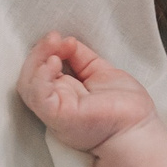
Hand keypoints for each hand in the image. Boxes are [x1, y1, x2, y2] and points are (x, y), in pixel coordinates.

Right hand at [16, 33, 154, 153]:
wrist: (138, 129)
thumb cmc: (125, 106)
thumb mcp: (101, 72)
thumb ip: (82, 58)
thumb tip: (67, 41)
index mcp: (64, 92)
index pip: (43, 69)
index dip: (48, 50)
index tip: (63, 39)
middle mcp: (55, 102)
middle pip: (31, 75)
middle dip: (40, 52)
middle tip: (54, 38)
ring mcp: (54, 111)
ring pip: (28, 85)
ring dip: (37, 61)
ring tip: (53, 46)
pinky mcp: (57, 117)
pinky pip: (38, 97)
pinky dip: (41, 78)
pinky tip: (53, 63)